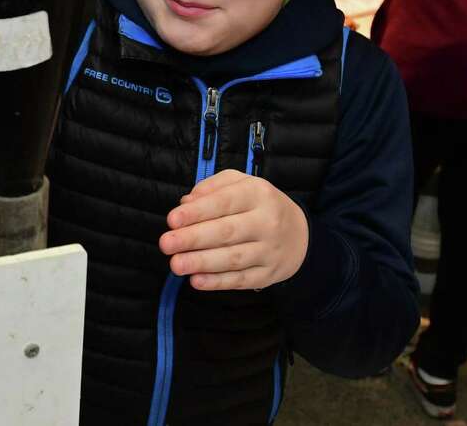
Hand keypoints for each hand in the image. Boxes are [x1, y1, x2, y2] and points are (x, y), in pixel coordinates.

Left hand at [158, 169, 308, 291]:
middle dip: (193, 239)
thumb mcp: (240, 184)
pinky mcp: (269, 274)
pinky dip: (218, 282)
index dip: (197, 212)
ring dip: (202, 263)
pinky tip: (197, 281)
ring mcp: (270, 250)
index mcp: (257, 194)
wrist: (300, 234)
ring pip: (233, 258)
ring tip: (176, 264)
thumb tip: (186, 203)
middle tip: (166, 244)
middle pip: (227, 231)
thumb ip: (211, 187)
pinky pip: (242, 280)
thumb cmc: (258, 204)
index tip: (172, 220)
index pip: (224, 202)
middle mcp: (267, 221)